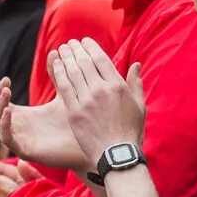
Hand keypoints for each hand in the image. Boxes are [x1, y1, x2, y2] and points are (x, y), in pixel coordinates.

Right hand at [0, 76, 86, 169]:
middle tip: (3, 82)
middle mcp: (18, 127)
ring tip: (6, 92)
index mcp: (23, 115)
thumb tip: (54, 51)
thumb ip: (57, 75)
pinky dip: (4, 124)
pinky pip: (7, 139)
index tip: (4, 77)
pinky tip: (8, 111)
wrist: (89, 144)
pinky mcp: (26, 151)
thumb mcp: (64, 94)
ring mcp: (21, 139)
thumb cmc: (75, 122)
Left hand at [49, 39, 145, 166]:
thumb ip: (136, 83)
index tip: (84, 41)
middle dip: (76, 49)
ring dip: (66, 57)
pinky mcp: (74, 112)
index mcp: (118, 86)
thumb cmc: (130, 132)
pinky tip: (56, 64)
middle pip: (84, 62)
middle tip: (70, 43)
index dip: (90, 47)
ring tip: (62, 49)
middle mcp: (102, 90)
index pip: (101, 58)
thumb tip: (136, 64)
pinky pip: (64, 87)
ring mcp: (87, 100)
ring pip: (73, 71)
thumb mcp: (139, 106)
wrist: (116, 155)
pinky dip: (59, 73)